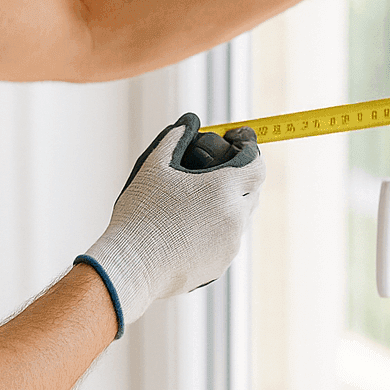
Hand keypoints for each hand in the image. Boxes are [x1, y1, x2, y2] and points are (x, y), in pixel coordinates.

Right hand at [76, 115, 264, 337]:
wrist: (133, 265)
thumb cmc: (141, 215)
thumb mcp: (153, 167)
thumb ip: (175, 139)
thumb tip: (188, 123)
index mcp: (222, 189)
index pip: (257, 164)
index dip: (249, 150)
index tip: (236, 143)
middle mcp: (234, 217)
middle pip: (252, 190)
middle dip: (239, 177)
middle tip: (214, 171)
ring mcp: (230, 245)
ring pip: (240, 218)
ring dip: (227, 205)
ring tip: (196, 202)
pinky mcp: (221, 265)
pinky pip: (227, 241)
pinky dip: (216, 230)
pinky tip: (189, 229)